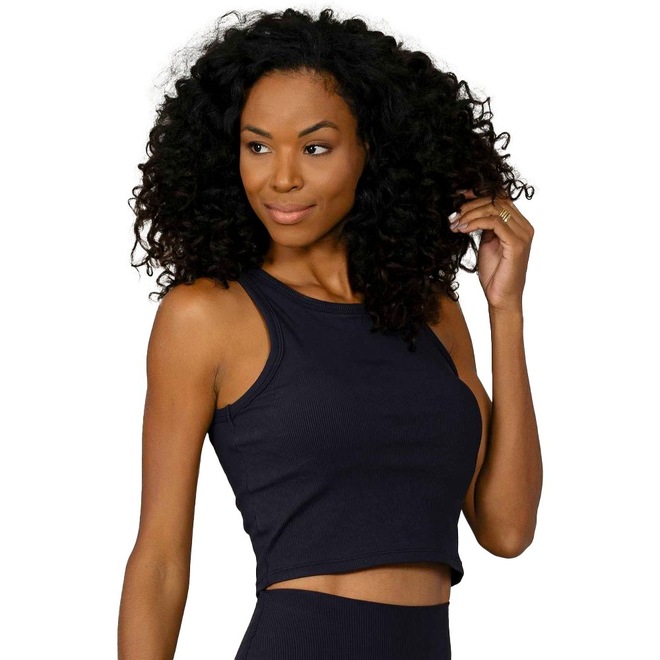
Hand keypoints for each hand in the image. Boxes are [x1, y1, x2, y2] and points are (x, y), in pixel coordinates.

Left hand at [449, 190, 533, 312]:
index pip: (500, 198)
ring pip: (494, 208)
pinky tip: (462, 229)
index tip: (458, 196)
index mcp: (519, 224)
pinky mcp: (516, 244)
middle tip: (453, 213)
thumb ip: (485, 226)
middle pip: (497, 200)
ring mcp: (522, 234)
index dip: (479, 193)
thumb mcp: (487, 244)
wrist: (501, 298)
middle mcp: (524, 226)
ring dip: (470, 213)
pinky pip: (494, 222)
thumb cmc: (494, 274)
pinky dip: (475, 223)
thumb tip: (470, 210)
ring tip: (454, 223)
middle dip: (471, 203)